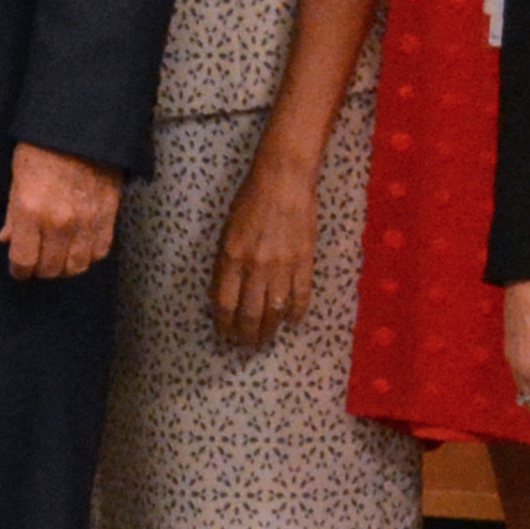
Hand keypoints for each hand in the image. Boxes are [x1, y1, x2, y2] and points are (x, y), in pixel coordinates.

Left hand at [0, 144, 121, 284]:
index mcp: (30, 212)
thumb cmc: (42, 147)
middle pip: (50, 269)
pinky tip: (79, 249)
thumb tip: (7, 239)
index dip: (19, 270)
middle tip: (37, 263)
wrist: (83, 127)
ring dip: (65, 268)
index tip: (18, 269)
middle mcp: (59, 223)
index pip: (24, 261)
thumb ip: (13, 214)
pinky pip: (99, 252)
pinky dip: (88, 256)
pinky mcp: (108, 216)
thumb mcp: (17, 178)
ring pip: (76, 266)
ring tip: (58, 259)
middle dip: (40, 270)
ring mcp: (86, 222)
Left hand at [207, 151, 322, 349]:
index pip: (225, 304)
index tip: (225, 336)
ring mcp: (282, 267)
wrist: (284, 182)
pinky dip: (296, 313)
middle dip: (247, 336)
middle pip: (250, 315)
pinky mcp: (305, 263)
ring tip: (265, 339)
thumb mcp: (226, 232)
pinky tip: (291, 321)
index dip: (224, 326)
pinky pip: (300, 297)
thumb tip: (224, 295)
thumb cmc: (250, 202)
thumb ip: (225, 264)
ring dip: (269, 331)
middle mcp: (255, 268)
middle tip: (246, 346)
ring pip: (275, 312)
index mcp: (231, 258)